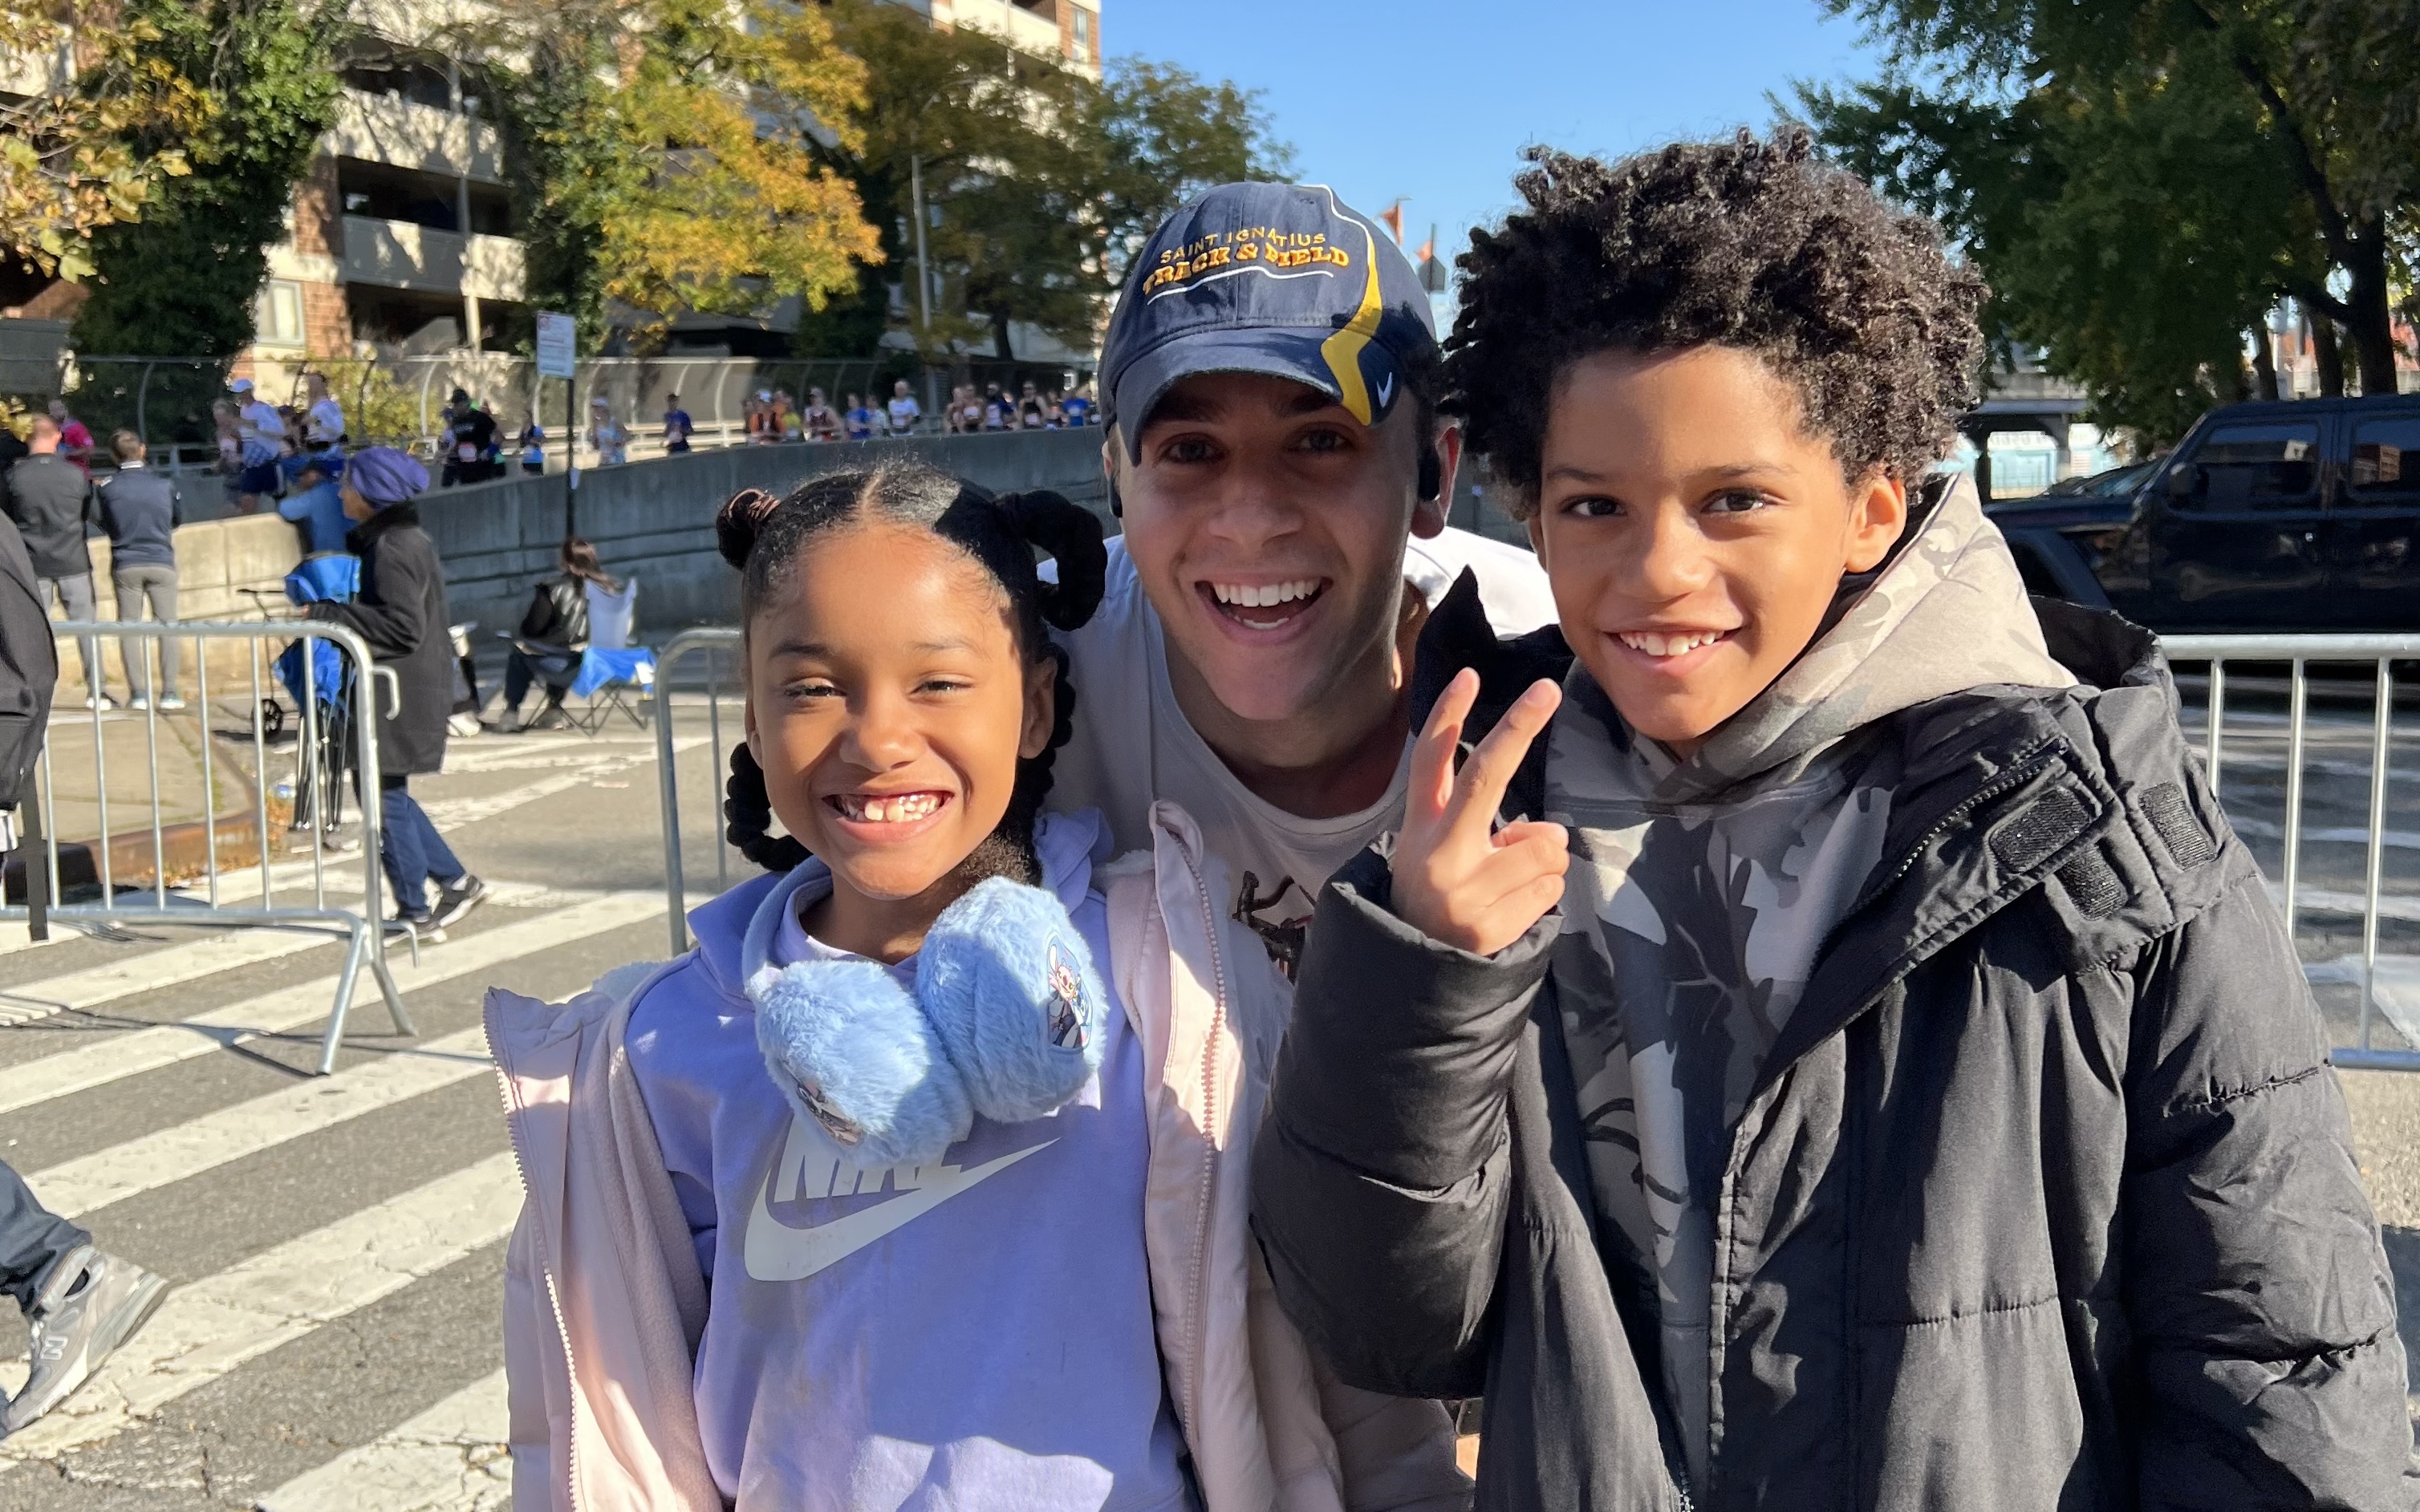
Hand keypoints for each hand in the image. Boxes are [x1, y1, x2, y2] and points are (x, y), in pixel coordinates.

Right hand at [1391, 669, 1568, 956]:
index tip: (1469, 675)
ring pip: (1544, 846)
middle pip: (1485, 777)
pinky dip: (1542, 895)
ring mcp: (1464, 890)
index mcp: (1421, 828)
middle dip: (1518, 727)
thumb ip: (1492, 830)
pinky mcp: (1490, 925)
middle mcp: (1438, 853)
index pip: (1432, 762)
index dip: (1448, 716)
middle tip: (1547, 689)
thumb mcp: (1445, 855)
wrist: (1414, 976)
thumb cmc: (1441, 897)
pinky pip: (1551, 889)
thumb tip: (1548, 834)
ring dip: (1543, 862)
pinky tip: (1510, 910)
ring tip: (1508, 885)